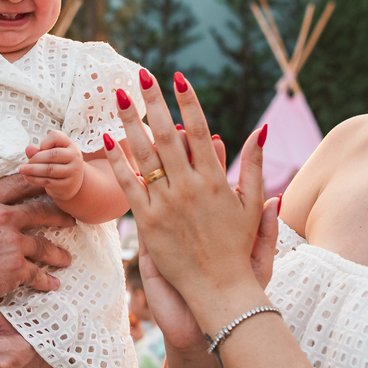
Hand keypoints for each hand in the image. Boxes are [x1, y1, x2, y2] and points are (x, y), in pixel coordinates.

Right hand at [0, 165, 74, 314]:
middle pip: (40, 211)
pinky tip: (52, 283)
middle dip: (59, 214)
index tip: (51, 183)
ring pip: (44, 245)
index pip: (18, 185)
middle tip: (71, 219)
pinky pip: (37, 273)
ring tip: (65, 258)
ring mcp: (11, 243)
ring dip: (57, 253)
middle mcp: (2, 218)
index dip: (37, 182)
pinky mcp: (15, 268)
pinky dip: (46, 280)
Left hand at [20, 131, 83, 200]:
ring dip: (32, 170)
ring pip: (50, 169)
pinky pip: (48, 181)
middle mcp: (75, 156)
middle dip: (35, 158)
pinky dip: (35, 179)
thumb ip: (39, 151)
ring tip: (22, 170)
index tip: (40, 148)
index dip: (45, 142)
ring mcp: (73, 171)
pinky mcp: (67, 184)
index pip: (57, 137)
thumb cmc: (59, 164)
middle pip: (53, 154)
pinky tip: (27, 177)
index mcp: (71, 145)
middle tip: (25, 163)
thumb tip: (28, 149)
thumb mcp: (51, 155)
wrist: (72, 183)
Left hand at [102, 69, 268, 332]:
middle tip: (141, 75)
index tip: (178, 79)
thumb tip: (262, 129)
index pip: (199, 131)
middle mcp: (191, 188)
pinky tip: (105, 140)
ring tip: (119, 96)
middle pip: (168, 135)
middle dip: (154, 102)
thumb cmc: (238, 249)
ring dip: (131, 123)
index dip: (188, 103)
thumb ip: (256, 165)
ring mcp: (168, 205)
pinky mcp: (149, 224)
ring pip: (144, 155)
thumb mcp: (252, 205)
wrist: (220, 292)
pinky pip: (129, 186)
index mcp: (216, 181)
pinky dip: (117, 162)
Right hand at [136, 135, 278, 351]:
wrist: (210, 316)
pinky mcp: (149, 237)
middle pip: (181, 168)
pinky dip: (128, 180)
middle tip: (175, 121)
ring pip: (155, 178)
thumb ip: (267, 225)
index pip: (212, 174)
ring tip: (147, 132)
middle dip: (177, 142)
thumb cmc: (236, 286)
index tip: (217, 138)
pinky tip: (120, 160)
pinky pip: (137, 202)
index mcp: (214, 212)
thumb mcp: (258, 253)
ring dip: (149, 152)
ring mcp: (166, 220)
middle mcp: (189, 210)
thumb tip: (278, 197)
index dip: (213, 154)